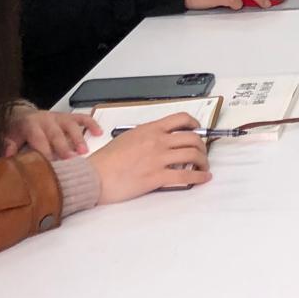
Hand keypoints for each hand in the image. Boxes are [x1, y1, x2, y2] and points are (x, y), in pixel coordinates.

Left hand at [3, 104, 100, 159]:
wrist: (22, 114)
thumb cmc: (18, 130)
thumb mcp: (9, 136)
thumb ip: (9, 146)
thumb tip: (8, 157)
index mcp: (31, 125)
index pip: (39, 138)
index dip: (44, 151)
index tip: (50, 164)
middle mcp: (47, 120)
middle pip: (56, 134)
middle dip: (64, 147)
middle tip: (71, 160)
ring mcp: (59, 117)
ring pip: (71, 126)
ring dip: (78, 138)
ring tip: (84, 151)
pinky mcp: (68, 116)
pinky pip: (82, 118)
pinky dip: (91, 124)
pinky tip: (98, 132)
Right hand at [87, 113, 212, 201]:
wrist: (94, 176)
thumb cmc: (105, 160)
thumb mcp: (127, 138)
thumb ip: (146, 136)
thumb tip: (157, 139)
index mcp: (150, 130)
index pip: (180, 119)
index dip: (195, 124)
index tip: (198, 129)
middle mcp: (157, 141)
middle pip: (192, 138)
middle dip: (202, 146)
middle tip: (202, 153)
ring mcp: (158, 159)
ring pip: (193, 155)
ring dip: (203, 161)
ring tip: (204, 166)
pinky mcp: (157, 177)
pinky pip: (185, 175)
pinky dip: (199, 176)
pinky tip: (204, 178)